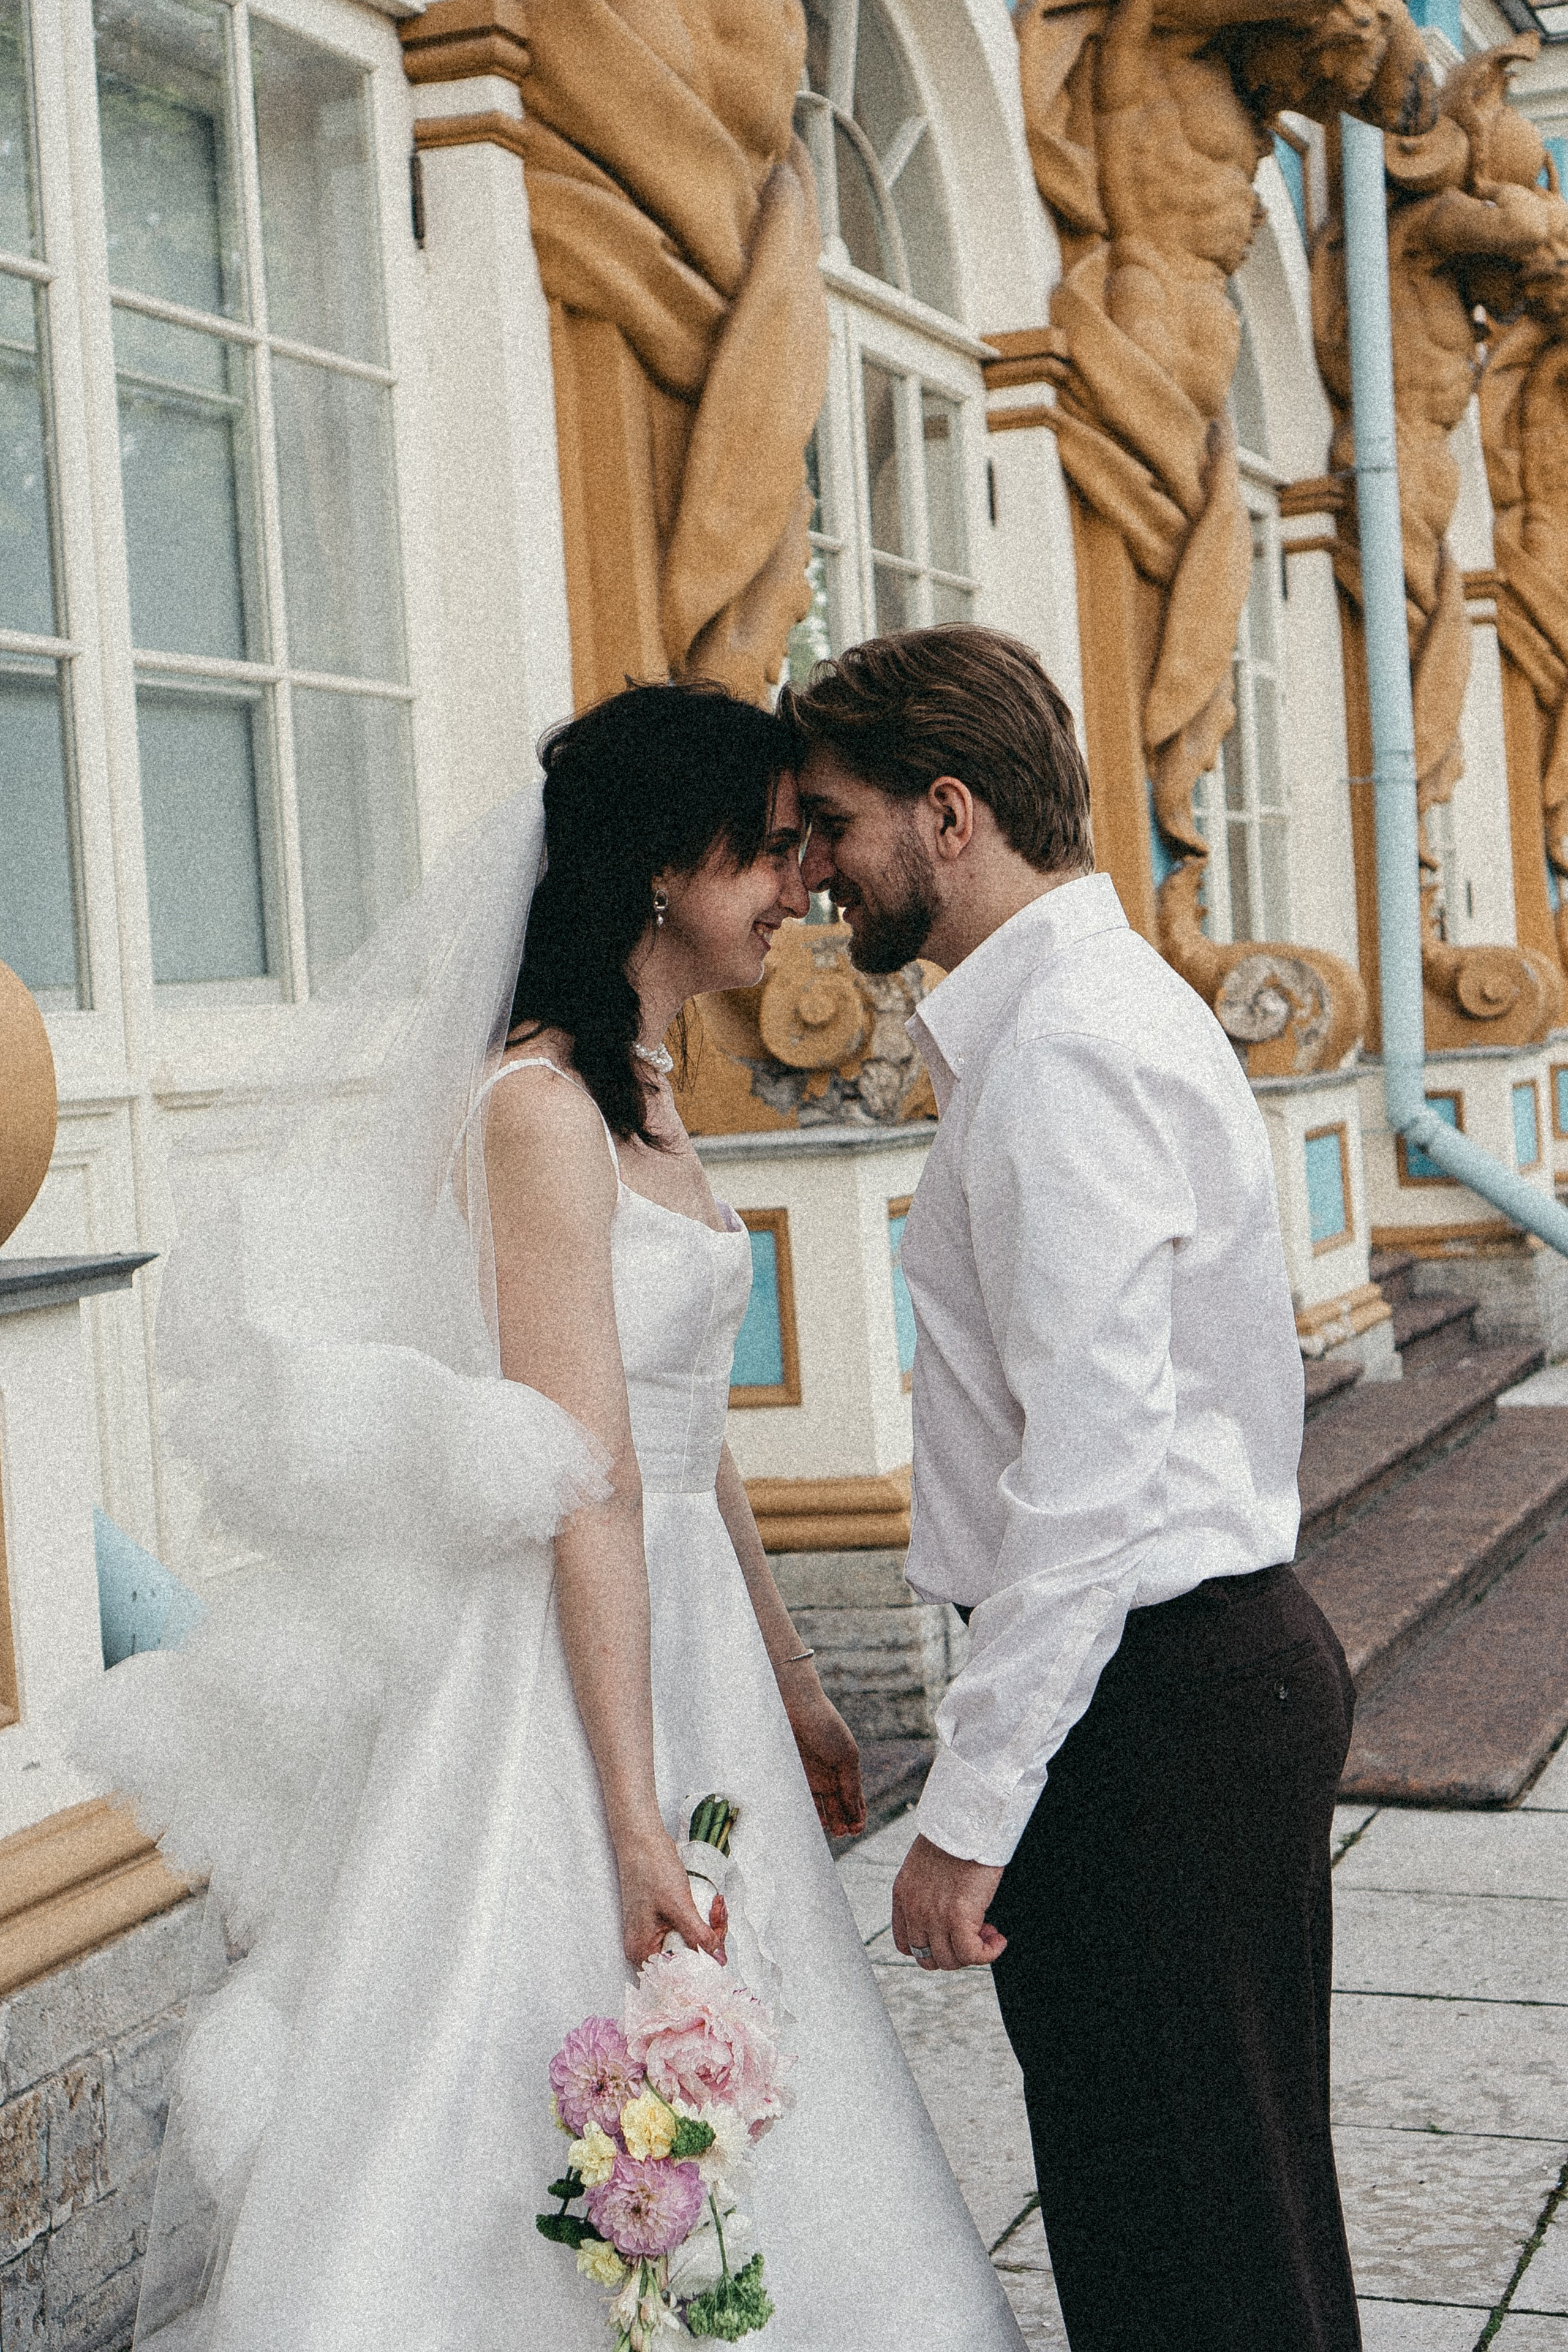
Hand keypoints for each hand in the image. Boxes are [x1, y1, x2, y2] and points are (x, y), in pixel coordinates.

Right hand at [615, 1829, 728, 1969]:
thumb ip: (698, 1936)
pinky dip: (703, 1919)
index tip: (719, 1940)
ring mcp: (653, 1933)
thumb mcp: (679, 1906)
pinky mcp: (662, 1921)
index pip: (680, 1973)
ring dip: (710, 1926)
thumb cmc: (652, 1869)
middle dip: (711, 1937)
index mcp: (642, 1951)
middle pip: (689, 1958)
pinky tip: (712, 1904)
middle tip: (719, 1912)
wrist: (642, 1839)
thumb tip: (718, 1961)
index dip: (704, 1961)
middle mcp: (645, 1947)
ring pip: (692, 1943)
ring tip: (717, 1904)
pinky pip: (689, 1930)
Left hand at [785, 1686, 865, 1838]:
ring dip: (829, 1821)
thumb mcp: (847, 1755)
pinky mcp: (792, 1777)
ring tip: (834, 1830)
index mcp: (846, 1769)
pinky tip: (816, 1823)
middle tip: (845, 1832)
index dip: (859, 1815)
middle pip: (838, 1807)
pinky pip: (802, 1800)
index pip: (855, 1799)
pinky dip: (809, 1814)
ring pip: (821, 1808)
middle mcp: (828, 1776)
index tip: (858, 1828)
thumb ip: (851, 1784)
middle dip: (844, 1822)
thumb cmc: (825, 1726)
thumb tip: (856, 1811)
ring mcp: (810, 1777)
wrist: (793, 1707)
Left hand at [892, 1833, 1004, 1969]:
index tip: (951, 1935)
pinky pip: (972, 1955)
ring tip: (989, 1932)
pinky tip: (999, 1939)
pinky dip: (988, 1953)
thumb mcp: (926, 1863)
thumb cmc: (955, 1834)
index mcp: (902, 1895)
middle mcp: (914, 1909)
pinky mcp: (958, 1918)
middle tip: (975, 1933)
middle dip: (953, 1952)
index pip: (905, 1944)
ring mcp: (933, 1916)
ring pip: (949, 1961)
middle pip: (927, 1958)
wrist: (966, 1819)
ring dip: (972, 1952)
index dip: (931, 1947)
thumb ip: (927, 1889)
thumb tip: (947, 1907)